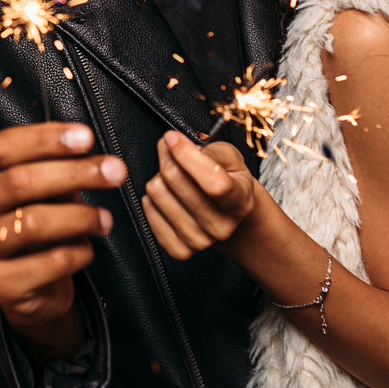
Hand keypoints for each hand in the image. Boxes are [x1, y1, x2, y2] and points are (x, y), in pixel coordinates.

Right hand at [0, 122, 125, 357]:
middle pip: (17, 182)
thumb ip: (49, 164)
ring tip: (105, 218)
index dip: (44, 139)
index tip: (85, 137)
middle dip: (73, 173)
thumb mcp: (35, 186)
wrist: (28, 286)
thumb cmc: (31, 220)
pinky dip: (77, 251)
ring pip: (32, 223)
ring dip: (79, 217)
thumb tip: (84, 147)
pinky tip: (87, 248)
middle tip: (113, 171)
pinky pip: (48, 262)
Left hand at [142, 131, 256, 260]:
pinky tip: (167, 195)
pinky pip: (148, 211)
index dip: (186, 155)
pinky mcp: (179, 249)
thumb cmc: (228, 180)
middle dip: (168, 157)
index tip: (171, 137)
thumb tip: (173, 142)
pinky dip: (152, 198)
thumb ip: (207, 147)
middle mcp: (222, 225)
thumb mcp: (229, 158)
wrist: (229, 218)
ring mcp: (200, 241)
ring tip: (175, 178)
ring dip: (160, 177)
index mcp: (240, 200)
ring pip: (157, 193)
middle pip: (175, 180)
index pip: (213, 181)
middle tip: (171, 151)